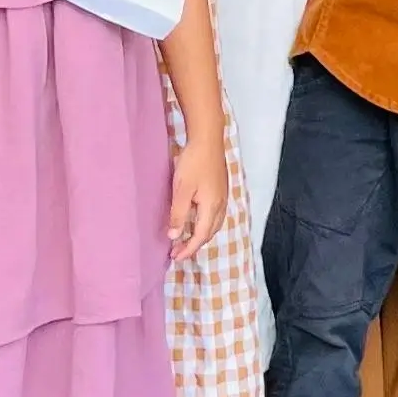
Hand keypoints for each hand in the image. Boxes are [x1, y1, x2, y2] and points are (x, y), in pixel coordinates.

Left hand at [163, 137, 229, 259]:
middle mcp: (221, 204)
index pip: (201, 236)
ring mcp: (223, 196)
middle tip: (177, 251)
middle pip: (210, 232)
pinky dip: (206, 224)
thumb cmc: (193, 162)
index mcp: (212, 207)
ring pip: (214, 224)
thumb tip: (175, 236)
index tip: (175, 257)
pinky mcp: (221, 189)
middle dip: (194, 245)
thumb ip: (179, 214)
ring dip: (201, 235)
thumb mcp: (182, 189)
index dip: (188, 249)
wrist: (208, 139)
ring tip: (186, 239)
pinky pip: (216, 215)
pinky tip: (197, 220)